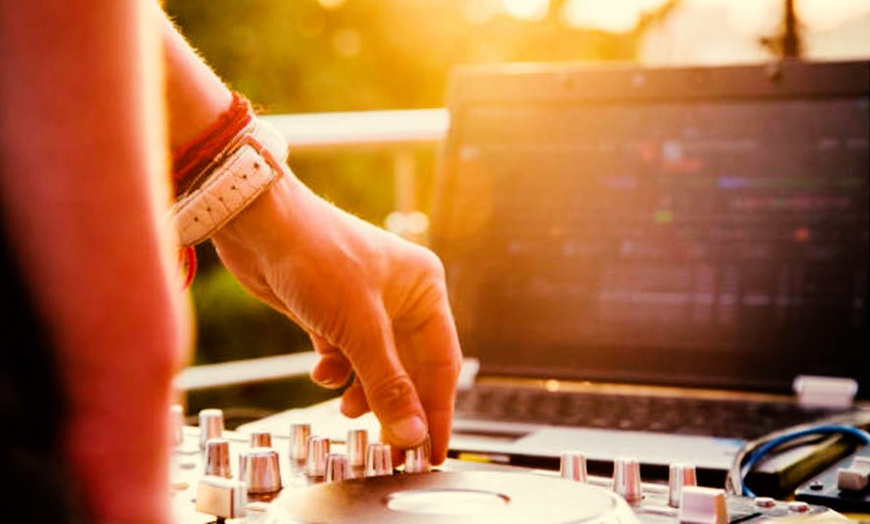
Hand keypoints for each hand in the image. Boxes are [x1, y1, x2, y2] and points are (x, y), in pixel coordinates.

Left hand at [211, 174, 461, 463]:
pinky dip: (335, 371)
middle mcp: (400, 296)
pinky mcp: (332, 312)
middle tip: (389, 446)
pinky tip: (321, 373)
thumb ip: (387, 384)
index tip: (432, 452)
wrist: (256, 223)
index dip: (437, 411)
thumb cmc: (317, 254)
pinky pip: (345, 355)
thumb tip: (412, 433)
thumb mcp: (359, 326)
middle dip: (396, 405)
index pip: (442, 363)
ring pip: (376, 366)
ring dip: (363, 391)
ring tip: (346, 409)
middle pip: (409, 368)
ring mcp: (365, 305)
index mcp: (424, 289)